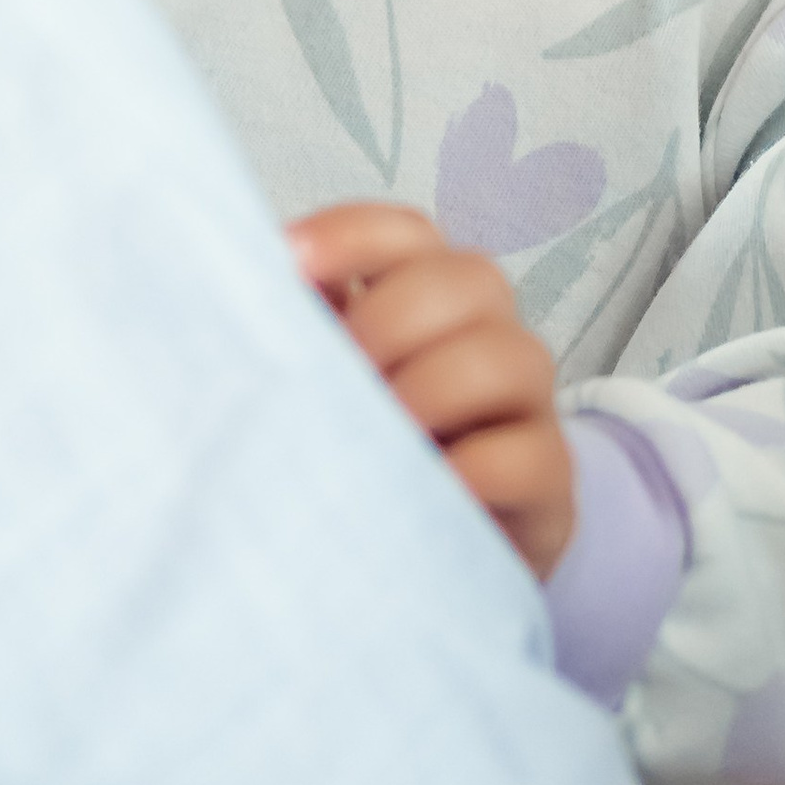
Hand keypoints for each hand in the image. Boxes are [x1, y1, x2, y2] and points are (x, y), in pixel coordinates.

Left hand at [288, 201, 577, 581]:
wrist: (445, 551)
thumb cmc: (376, 445)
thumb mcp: (334, 386)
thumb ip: (302, 339)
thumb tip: (236, 303)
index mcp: (430, 294)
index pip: (407, 233)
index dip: (349, 236)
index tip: (286, 265)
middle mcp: (489, 332)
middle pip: (470, 278)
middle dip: (393, 318)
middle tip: (340, 373)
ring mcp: (528, 403)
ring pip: (513, 356)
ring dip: (435, 388)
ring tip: (382, 432)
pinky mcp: (549, 479)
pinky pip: (533, 455)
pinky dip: (476, 469)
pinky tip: (427, 487)